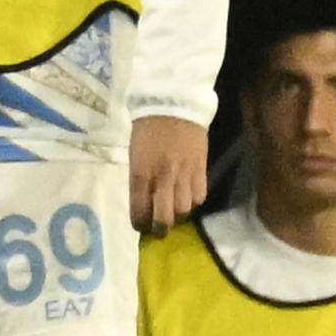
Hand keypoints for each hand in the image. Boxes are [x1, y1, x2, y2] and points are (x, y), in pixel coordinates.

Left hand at [129, 114, 206, 233]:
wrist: (172, 107)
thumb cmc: (147, 130)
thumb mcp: (134, 156)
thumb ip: (139, 180)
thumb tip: (144, 203)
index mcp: (140, 174)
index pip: (139, 211)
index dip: (140, 225)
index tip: (141, 227)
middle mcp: (162, 179)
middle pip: (164, 217)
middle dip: (160, 228)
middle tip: (159, 229)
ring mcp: (183, 175)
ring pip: (184, 210)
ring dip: (178, 215)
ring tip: (174, 213)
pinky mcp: (201, 169)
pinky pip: (200, 196)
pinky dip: (194, 201)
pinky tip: (188, 197)